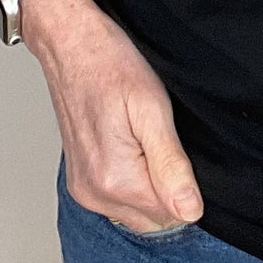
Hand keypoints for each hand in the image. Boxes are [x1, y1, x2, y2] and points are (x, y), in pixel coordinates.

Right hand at [19, 0, 203, 232]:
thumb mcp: (153, 109)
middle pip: (155, 218)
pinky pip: (119, 199)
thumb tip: (191, 211)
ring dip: (150, 183)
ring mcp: (83, 189)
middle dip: (168, 186)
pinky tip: (131, 144)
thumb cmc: (111, 65)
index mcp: (114, 180)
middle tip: (162, 138)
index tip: (177, 147)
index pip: (173, 215)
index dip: (186, 184)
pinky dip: (133, 179)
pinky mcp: (80, 180)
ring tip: (145, 137)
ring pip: (137, 210)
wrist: (71, 44)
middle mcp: (94, 194)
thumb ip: (171, 165)